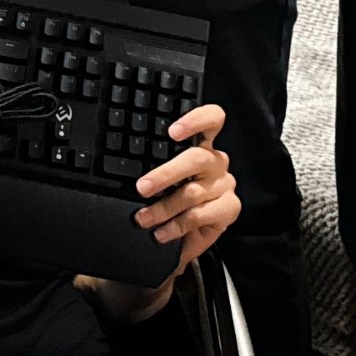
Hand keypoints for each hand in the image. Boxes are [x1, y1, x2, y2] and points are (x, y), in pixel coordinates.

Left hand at [134, 103, 240, 266]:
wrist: (188, 235)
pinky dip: (176, 226)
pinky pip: (199, 216)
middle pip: (197, 159)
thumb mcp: (161, 182)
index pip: (211, 120)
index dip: (195, 120)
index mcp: (201, 145)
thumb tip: (126, 171)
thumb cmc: (172, 200)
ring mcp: (225, 184)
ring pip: (192, 192)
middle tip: (142, 187)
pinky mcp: (230, 208)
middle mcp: (215, 161)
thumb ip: (152, 169)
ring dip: (163, 208)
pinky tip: (162, 233)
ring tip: (143, 219)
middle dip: (166, 173)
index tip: (172, 132)